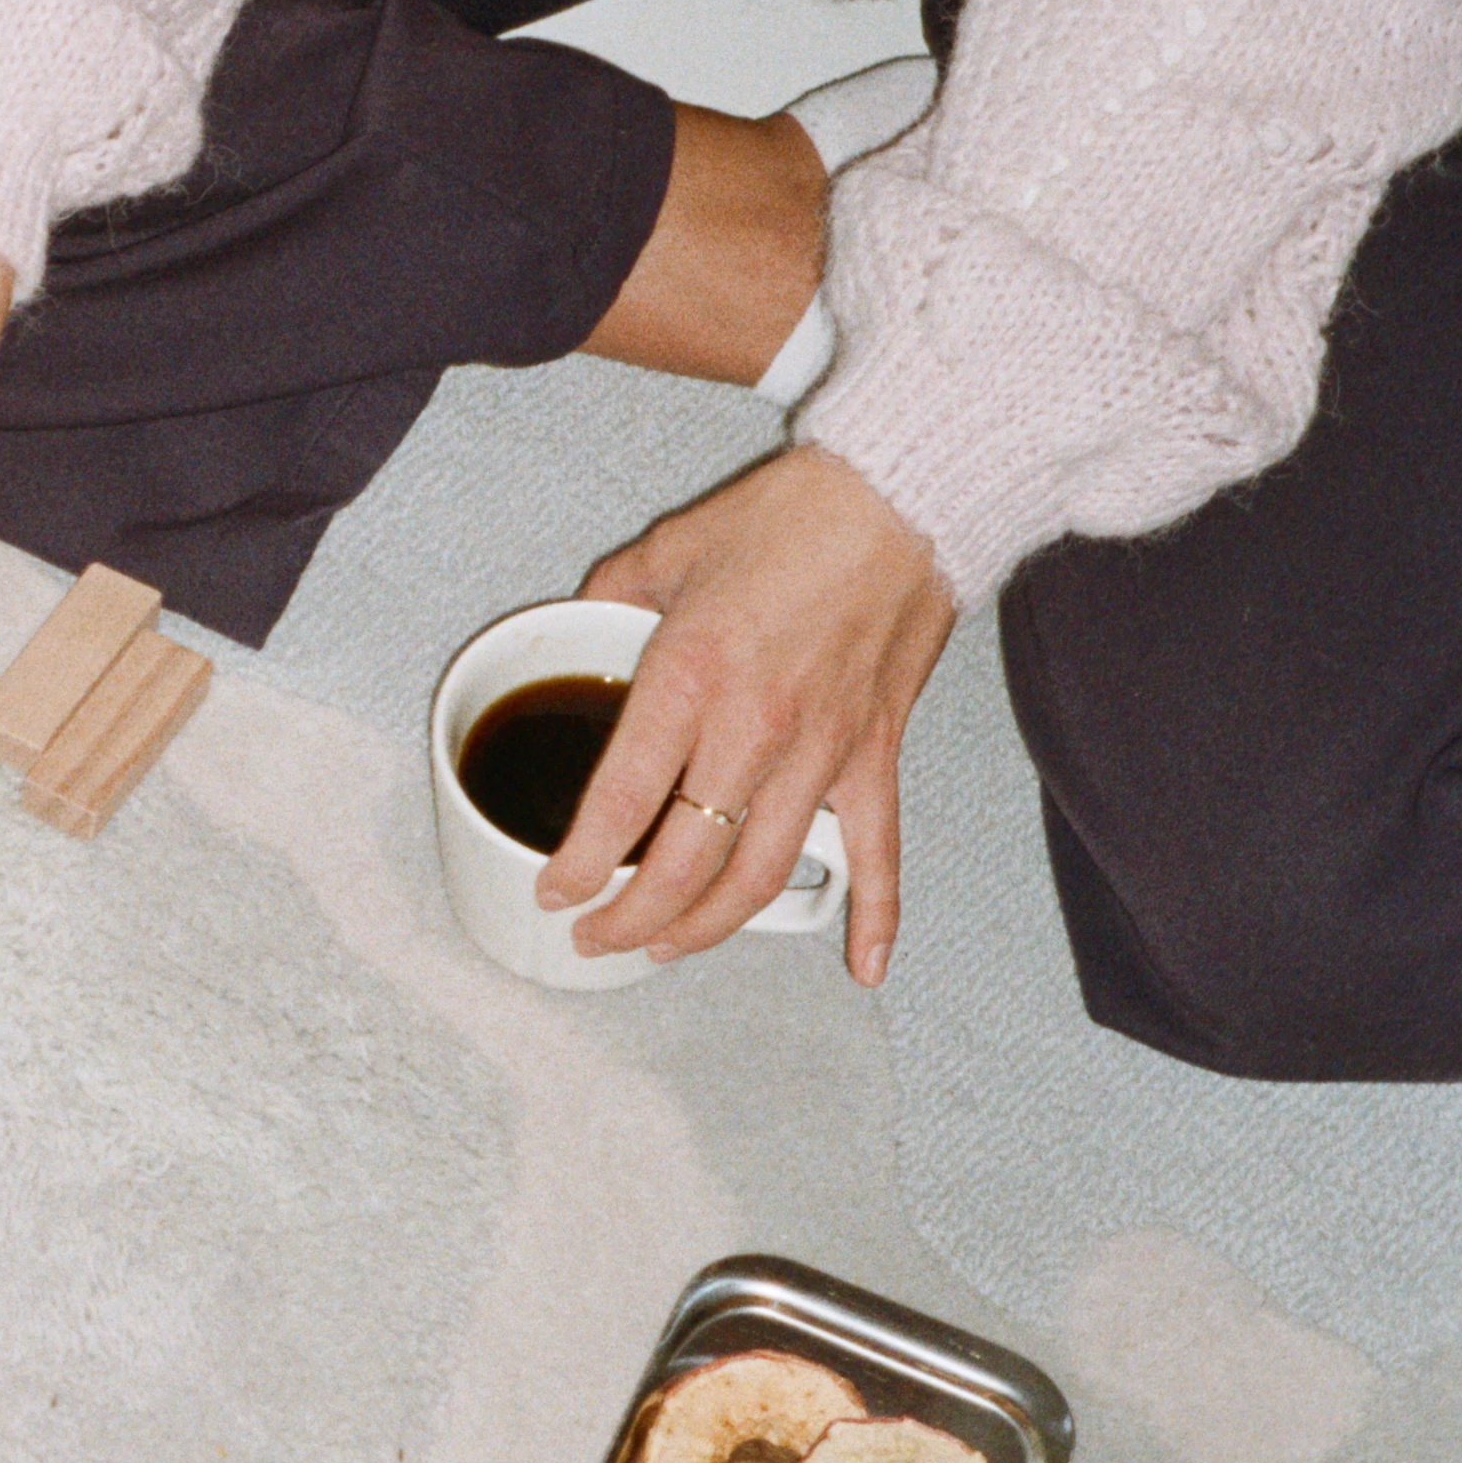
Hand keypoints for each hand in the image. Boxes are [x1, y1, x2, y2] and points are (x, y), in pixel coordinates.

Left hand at [549, 443, 955, 984]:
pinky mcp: (878, 756)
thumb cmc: (794, 516)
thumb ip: (613, 595)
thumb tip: (578, 622)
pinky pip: (879, 854)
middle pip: (684, 866)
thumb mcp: (671, 546)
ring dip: (708, 929)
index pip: (620, 804)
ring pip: (761, 879)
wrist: (907, 496)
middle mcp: (754, 730)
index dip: (579, 865)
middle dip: (629, 920)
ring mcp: (823, 753)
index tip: (554, 891)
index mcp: (691, 678)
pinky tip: (861, 966)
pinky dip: (875, 917)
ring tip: (665, 948)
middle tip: (595, 936)